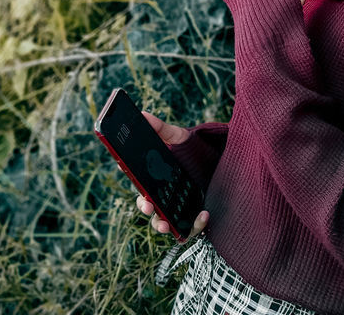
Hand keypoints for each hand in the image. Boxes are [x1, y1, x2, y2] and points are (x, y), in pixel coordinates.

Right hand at [133, 112, 209, 236]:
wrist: (218, 163)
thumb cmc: (192, 153)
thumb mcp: (178, 138)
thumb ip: (162, 128)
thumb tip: (144, 114)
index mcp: (154, 178)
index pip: (138, 182)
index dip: (129, 178)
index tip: (126, 175)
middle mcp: (163, 196)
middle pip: (147, 205)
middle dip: (144, 207)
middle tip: (147, 205)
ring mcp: (177, 209)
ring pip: (163, 223)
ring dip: (161, 226)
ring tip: (166, 225)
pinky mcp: (192, 218)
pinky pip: (190, 229)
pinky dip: (195, 225)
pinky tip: (204, 214)